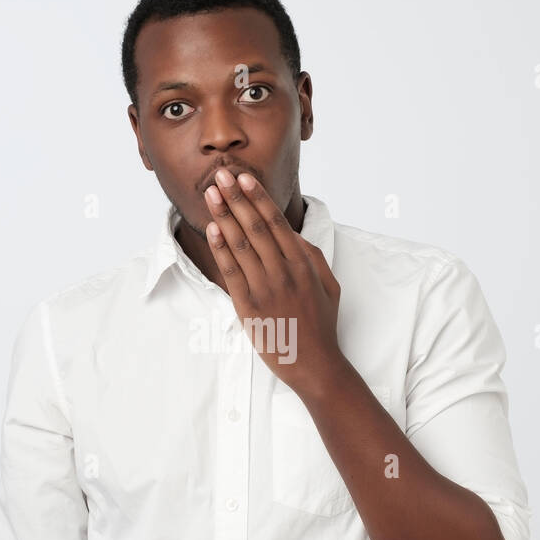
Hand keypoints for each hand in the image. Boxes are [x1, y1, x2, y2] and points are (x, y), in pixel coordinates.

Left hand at [202, 168, 344, 396]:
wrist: (314, 364)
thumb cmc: (321, 324)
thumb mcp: (328, 285)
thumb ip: (311, 256)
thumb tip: (291, 233)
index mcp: (303, 263)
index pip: (276, 221)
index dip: (257, 197)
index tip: (243, 177)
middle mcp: (284, 271)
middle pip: (255, 226)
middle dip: (235, 197)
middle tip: (219, 175)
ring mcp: (265, 288)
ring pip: (240, 244)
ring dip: (223, 216)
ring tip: (210, 194)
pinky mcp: (249, 307)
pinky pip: (232, 271)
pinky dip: (220, 248)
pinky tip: (211, 229)